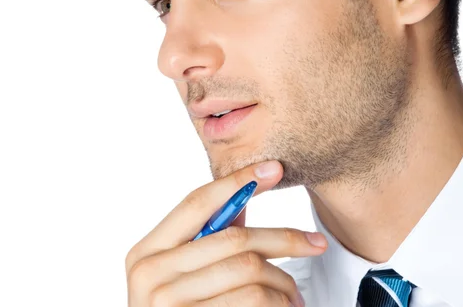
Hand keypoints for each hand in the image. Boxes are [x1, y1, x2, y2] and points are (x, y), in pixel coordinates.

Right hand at [125, 160, 327, 306]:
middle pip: (234, 238)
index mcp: (146, 252)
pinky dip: (277, 302)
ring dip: (284, 281)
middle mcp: (150, 275)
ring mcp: (168, 304)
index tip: (273, 168)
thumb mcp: (183, 273)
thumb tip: (245, 194)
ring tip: (294, 294)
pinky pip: (252, 300)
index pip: (196, 202)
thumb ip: (209, 238)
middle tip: (316, 243)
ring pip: (250, 270)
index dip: (237, 182)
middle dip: (285, 239)